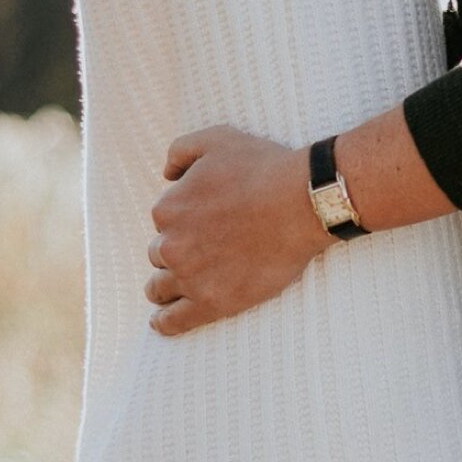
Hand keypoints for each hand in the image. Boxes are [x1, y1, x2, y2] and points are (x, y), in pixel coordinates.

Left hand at [146, 127, 327, 335]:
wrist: (302, 203)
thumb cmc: (263, 168)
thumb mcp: (217, 139)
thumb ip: (180, 151)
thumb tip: (166, 175)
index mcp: (169, 208)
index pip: (163, 221)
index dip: (183, 220)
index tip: (203, 220)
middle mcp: (171, 244)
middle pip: (161, 254)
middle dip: (176, 250)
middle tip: (202, 249)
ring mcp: (190, 277)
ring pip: (160, 287)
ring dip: (164, 286)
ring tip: (170, 290)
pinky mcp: (211, 303)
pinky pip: (175, 321)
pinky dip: (165, 322)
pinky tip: (161, 322)